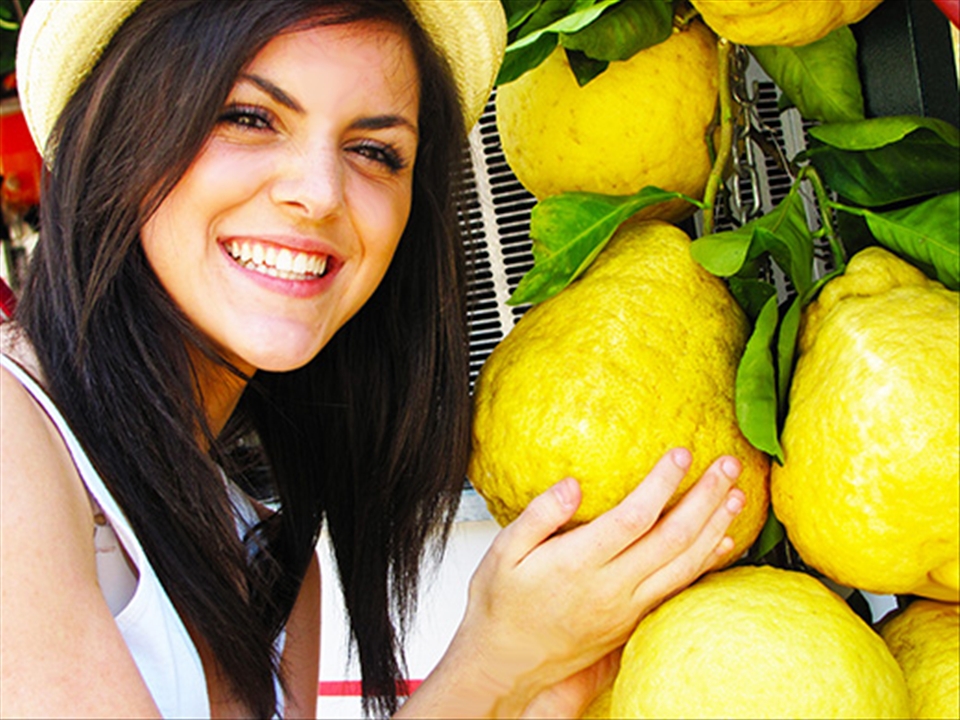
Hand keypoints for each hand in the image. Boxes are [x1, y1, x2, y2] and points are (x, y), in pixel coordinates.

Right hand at [453, 448, 744, 715]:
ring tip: (737, 495)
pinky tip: (722, 543)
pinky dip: (706, 563)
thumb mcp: (503, 554)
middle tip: (726, 465)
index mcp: (577, 564)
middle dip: (704, 497)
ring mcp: (626, 607)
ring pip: (684, 565)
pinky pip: (678, 587)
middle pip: (672, 538)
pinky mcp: (632, 620)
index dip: (662, 484)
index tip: (680, 454)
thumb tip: (572, 485)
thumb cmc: (500, 607)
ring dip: (715, 528)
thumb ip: (538, 516)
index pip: (633, 518)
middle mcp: (610, 587)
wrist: (505, 664)